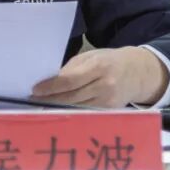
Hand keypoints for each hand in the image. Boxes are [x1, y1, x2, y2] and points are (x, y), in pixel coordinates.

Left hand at [30, 46, 168, 107]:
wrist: (138, 72)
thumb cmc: (109, 61)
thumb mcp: (91, 56)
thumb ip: (71, 69)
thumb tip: (49, 81)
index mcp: (99, 66)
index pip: (70, 80)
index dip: (51, 87)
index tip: (35, 90)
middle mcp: (105, 85)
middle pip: (71, 97)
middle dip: (49, 100)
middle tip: (32, 101)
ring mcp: (108, 101)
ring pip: (76, 108)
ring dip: (56, 109)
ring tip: (40, 107)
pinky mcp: (109, 112)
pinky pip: (85, 113)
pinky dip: (70, 113)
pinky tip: (57, 112)